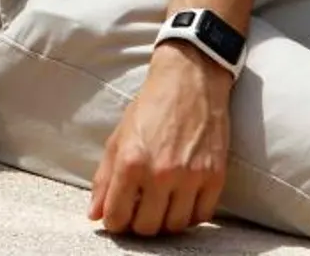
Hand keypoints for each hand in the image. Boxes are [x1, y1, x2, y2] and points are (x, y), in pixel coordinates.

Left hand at [88, 43, 232, 236]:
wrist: (189, 82)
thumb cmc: (149, 108)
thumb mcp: (118, 138)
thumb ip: (104, 178)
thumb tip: (94, 214)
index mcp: (131, 162)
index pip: (118, 215)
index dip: (115, 222)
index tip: (117, 218)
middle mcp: (160, 172)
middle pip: (147, 227)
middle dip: (138, 224)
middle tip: (139, 212)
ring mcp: (190, 176)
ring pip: (174, 226)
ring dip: (164, 223)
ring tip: (160, 207)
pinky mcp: (215, 176)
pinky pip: (201, 216)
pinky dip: (189, 216)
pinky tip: (181, 203)